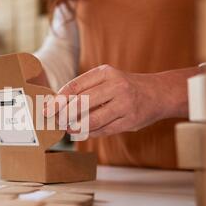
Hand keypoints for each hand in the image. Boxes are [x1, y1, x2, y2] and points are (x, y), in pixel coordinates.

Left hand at [43, 64, 167, 137]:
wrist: (158, 93)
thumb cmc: (125, 87)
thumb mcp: (107, 79)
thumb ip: (85, 89)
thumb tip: (57, 104)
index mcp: (106, 73)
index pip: (76, 86)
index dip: (58, 99)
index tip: (47, 109)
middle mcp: (116, 86)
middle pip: (82, 103)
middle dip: (64, 114)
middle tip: (55, 120)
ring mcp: (125, 104)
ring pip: (92, 120)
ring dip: (75, 126)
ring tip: (67, 128)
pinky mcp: (130, 121)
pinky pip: (103, 130)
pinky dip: (89, 132)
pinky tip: (82, 132)